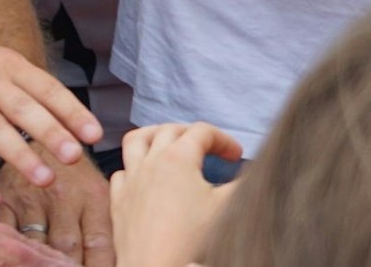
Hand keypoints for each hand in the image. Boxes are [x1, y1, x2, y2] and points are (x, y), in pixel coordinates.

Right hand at [0, 26, 102, 209]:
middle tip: (75, 157)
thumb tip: (68, 118)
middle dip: (52, 133)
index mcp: (9, 65)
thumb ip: (27, 88)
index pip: (47, 89)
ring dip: (21, 157)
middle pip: (24, 108)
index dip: (72, 111)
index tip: (95, 134)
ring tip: (45, 180)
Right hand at [0, 142, 114, 265]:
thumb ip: (104, 225)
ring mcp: (32, 201)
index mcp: (92, 196)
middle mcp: (63, 198)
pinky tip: (22, 258)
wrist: (37, 138)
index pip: (99, 243)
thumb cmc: (73, 175)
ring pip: (36, 246)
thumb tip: (117, 257)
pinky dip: (14, 250)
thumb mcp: (97, 192)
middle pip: (66, 248)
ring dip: (41, 261)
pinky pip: (7, 235)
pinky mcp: (4, 203)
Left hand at [110, 123, 241, 266]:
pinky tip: (146, 178)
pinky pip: (121, 172)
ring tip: (169, 144)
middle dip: (192, 133)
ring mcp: (131, 181)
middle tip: (208, 148)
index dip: (224, 139)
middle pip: (170, 129)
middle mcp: (151, 162)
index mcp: (178, 158)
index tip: (236, 156)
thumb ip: (245, 182)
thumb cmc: (191, 241)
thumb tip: (252, 172)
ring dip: (155, 136)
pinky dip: (134, 168)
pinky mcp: (118, 202)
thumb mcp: (227, 206)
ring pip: (136, 141)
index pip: (203, 131)